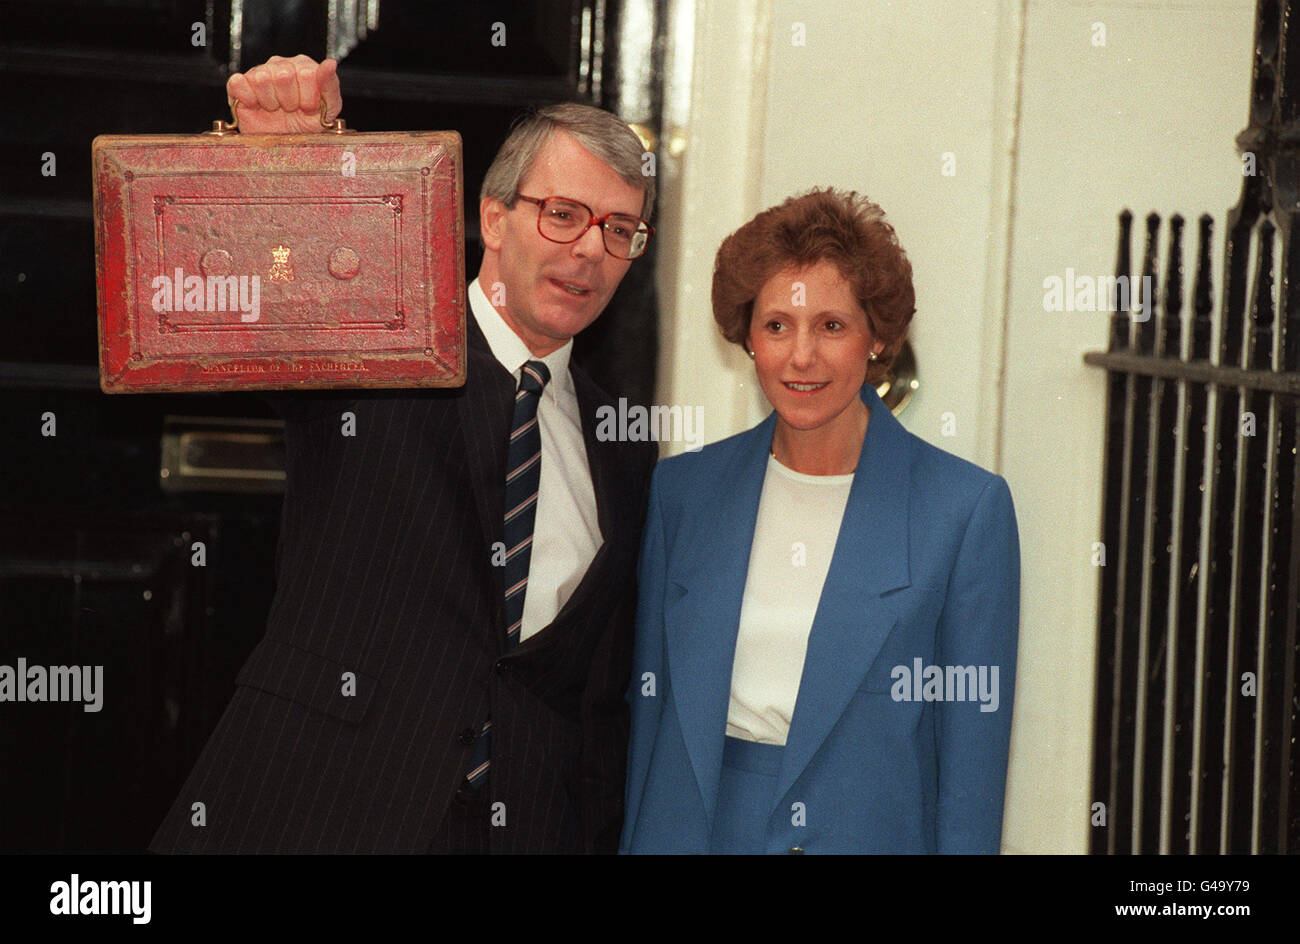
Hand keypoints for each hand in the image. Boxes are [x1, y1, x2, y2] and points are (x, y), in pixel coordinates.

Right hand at [225, 55, 342, 133]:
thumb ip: (330, 85)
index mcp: (304, 66)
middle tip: (290, 110)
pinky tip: (257, 106)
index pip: (306, 74)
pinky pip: (238, 82)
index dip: (307, 98)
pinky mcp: (239, 84)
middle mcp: (281, 64)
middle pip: (283, 75)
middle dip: (289, 101)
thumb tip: (330, 63)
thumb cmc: (306, 125)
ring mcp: (259, 72)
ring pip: (261, 78)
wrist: (284, 144)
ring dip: (270, 102)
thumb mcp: (328, 109)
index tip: (307, 108)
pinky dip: (247, 98)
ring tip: (275, 109)